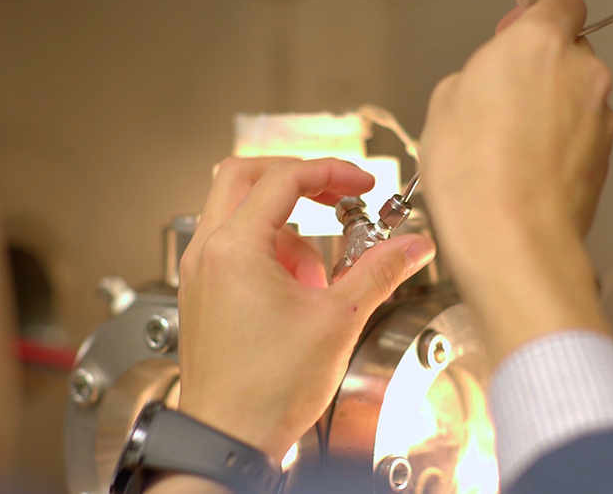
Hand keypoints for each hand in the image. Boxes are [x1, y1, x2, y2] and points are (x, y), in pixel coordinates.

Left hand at [177, 157, 435, 460]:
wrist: (228, 440)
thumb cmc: (265, 391)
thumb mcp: (338, 320)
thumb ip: (379, 271)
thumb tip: (412, 245)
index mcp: (233, 247)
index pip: (283, 178)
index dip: (331, 172)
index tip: (361, 184)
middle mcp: (207, 253)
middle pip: (245, 177)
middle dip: (296, 181)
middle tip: (334, 196)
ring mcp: (199, 274)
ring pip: (240, 215)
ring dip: (286, 228)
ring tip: (318, 278)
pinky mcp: (203, 295)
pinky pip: (234, 249)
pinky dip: (269, 254)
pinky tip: (297, 296)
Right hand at [420, 0, 612, 365]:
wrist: (512, 244)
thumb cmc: (473, 177)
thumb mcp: (443, 105)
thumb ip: (477, 73)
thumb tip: (488, 78)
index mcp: (538, 43)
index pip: (558, 0)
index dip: (533, 17)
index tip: (513, 34)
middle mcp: (581, 71)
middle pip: (567, 50)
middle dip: (537, 68)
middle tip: (496, 98)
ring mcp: (600, 115)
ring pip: (574, 95)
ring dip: (548, 109)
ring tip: (504, 146)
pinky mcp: (605, 155)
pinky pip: (580, 134)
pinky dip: (558, 144)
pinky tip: (522, 170)